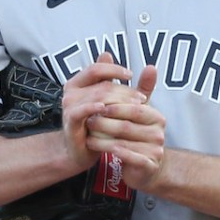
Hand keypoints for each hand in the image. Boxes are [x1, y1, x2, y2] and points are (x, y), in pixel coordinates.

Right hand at [60, 53, 146, 169]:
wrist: (81, 152)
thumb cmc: (98, 126)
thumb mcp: (114, 104)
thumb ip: (131, 87)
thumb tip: (151, 67)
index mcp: (79, 82)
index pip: (96, 68)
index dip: (114, 69)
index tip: (131, 75)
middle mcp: (71, 91)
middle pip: (101, 84)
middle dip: (124, 90)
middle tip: (142, 98)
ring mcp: (69, 106)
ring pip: (96, 96)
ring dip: (118, 100)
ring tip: (135, 107)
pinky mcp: (70, 120)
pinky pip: (81, 110)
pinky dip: (93, 107)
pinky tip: (105, 109)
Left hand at [85, 63, 165, 189]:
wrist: (145, 169)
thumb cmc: (137, 137)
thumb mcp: (138, 112)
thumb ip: (140, 89)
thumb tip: (150, 65)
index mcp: (156, 117)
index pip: (134, 107)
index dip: (114, 105)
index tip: (95, 103)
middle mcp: (159, 133)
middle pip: (127, 124)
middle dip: (105, 121)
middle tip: (87, 119)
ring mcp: (155, 150)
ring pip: (124, 141)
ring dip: (102, 137)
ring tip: (87, 133)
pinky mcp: (148, 165)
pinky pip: (127, 157)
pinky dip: (109, 151)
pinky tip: (95, 147)